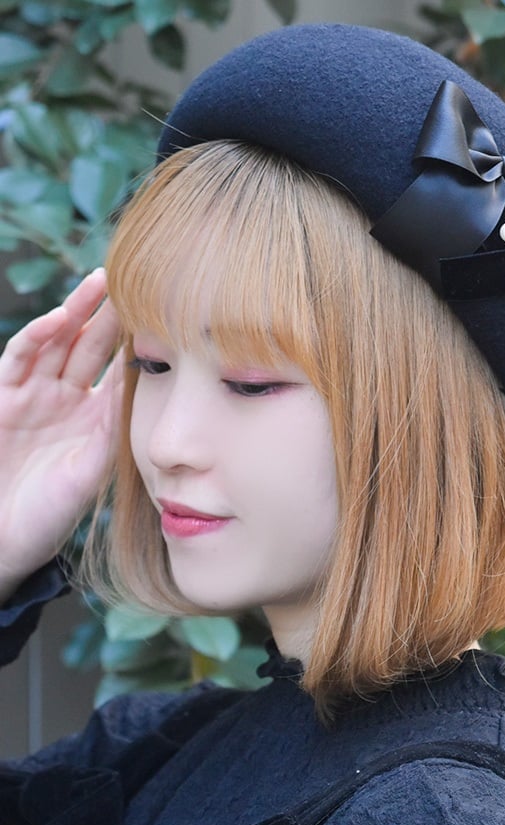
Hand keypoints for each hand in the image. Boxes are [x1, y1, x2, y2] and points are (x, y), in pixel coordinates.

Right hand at [0, 268, 121, 600]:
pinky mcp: (1, 396)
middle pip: (91, 344)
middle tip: (137, 280)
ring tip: (101, 283)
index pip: (119, 367)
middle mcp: (65, 397)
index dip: (137, 341)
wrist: (3, 540)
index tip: (165, 314)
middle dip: (111, 313)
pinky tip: (60, 319)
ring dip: (76, 311)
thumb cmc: (50, 513)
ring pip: (58, 342)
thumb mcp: (92, 469)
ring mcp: (32, 394)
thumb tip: (142, 388)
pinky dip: (38, 337)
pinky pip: (20, 360)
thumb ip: (112, 430)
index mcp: (95, 414)